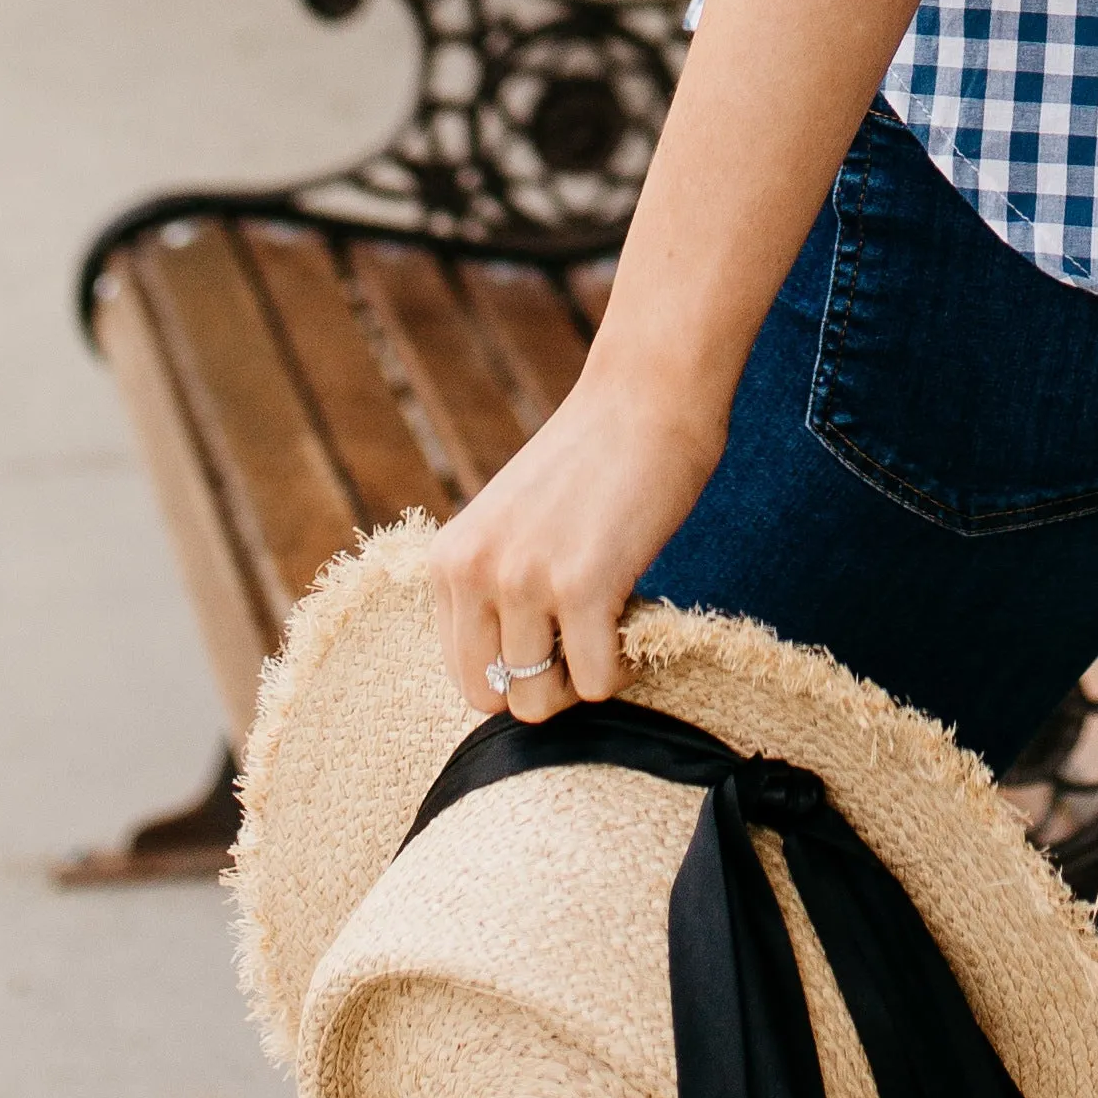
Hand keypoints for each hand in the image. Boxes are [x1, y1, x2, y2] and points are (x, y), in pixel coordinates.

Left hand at [428, 361, 726, 722]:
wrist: (648, 395)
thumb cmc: (595, 459)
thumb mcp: (514, 523)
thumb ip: (498, 585)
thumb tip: (516, 673)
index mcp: (449, 558)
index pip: (462, 669)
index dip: (517, 666)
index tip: (558, 633)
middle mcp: (472, 571)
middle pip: (490, 696)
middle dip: (543, 685)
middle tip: (587, 638)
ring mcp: (522, 579)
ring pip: (539, 702)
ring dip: (585, 677)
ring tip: (614, 625)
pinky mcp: (581, 586)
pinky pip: (595, 681)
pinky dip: (623, 667)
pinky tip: (637, 619)